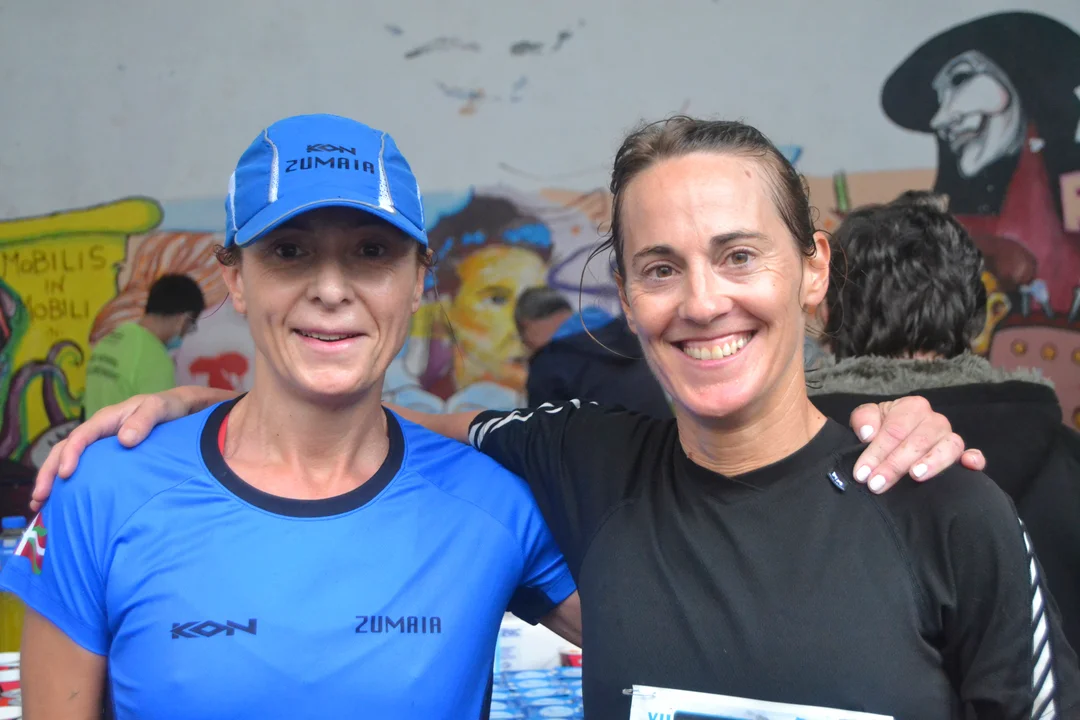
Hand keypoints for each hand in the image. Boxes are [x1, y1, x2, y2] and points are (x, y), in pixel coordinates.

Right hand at [31, 387, 235, 511]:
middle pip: (65, 450)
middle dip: (49, 473)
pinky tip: (64, 503)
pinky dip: (70, 484)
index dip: (71, 454)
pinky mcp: (107, 458)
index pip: (82, 436)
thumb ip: (145, 420)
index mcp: (108, 419)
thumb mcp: (161, 408)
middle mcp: (99, 432)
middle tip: (40, 498)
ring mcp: (101, 445)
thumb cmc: (169, 408)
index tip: (66, 475)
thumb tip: (124, 439)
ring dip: (52, 481)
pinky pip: (83, 469)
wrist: (181, 410)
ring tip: (40, 506)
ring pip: (68, 460)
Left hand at [848, 396, 985, 493]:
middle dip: (894, 465)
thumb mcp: (867, 419)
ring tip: (915, 476)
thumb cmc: (881, 429)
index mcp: (911, 407)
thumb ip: (863, 419)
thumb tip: (867, 434)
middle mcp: (934, 420)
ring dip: (932, 461)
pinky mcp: (963, 455)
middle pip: (918, 441)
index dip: (876, 452)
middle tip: (876, 484)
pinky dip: (974, 459)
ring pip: (949, 446)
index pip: (894, 430)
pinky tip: (968, 467)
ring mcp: (951, 438)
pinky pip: (975, 455)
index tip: (861, 474)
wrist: (895, 439)